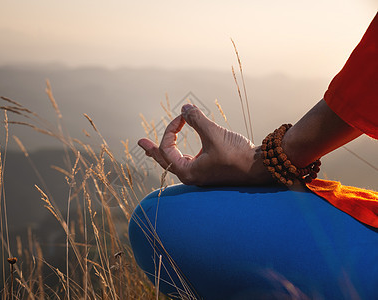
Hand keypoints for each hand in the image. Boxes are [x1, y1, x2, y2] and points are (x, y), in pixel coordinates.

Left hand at [137, 104, 272, 185]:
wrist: (260, 167)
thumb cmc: (237, 155)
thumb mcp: (214, 134)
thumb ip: (196, 120)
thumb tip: (184, 107)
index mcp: (188, 172)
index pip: (166, 149)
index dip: (170, 130)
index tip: (182, 117)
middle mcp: (191, 176)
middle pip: (165, 161)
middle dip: (152, 149)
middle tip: (140, 142)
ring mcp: (200, 174)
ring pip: (175, 162)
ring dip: (165, 152)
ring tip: (152, 149)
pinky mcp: (209, 170)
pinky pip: (187, 162)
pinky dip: (180, 154)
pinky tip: (179, 151)